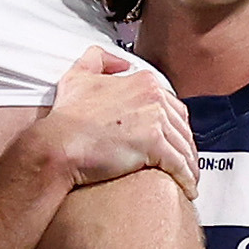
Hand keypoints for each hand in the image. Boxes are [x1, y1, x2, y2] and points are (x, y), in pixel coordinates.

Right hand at [47, 46, 196, 198]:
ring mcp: (155, 120)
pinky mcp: (153, 145)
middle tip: (186, 162)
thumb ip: (98, 60)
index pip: (173, 106)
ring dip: (190, 165)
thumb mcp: (78, 76)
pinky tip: (188, 188)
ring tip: (189, 179)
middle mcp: (153, 97)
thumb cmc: (67, 117)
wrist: (59, 143)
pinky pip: (179, 165)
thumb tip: (120, 63)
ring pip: (184, 146)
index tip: (175, 140)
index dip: (175, 126)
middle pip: (182, 126)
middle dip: (186, 146)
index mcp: (143, 82)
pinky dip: (186, 178)